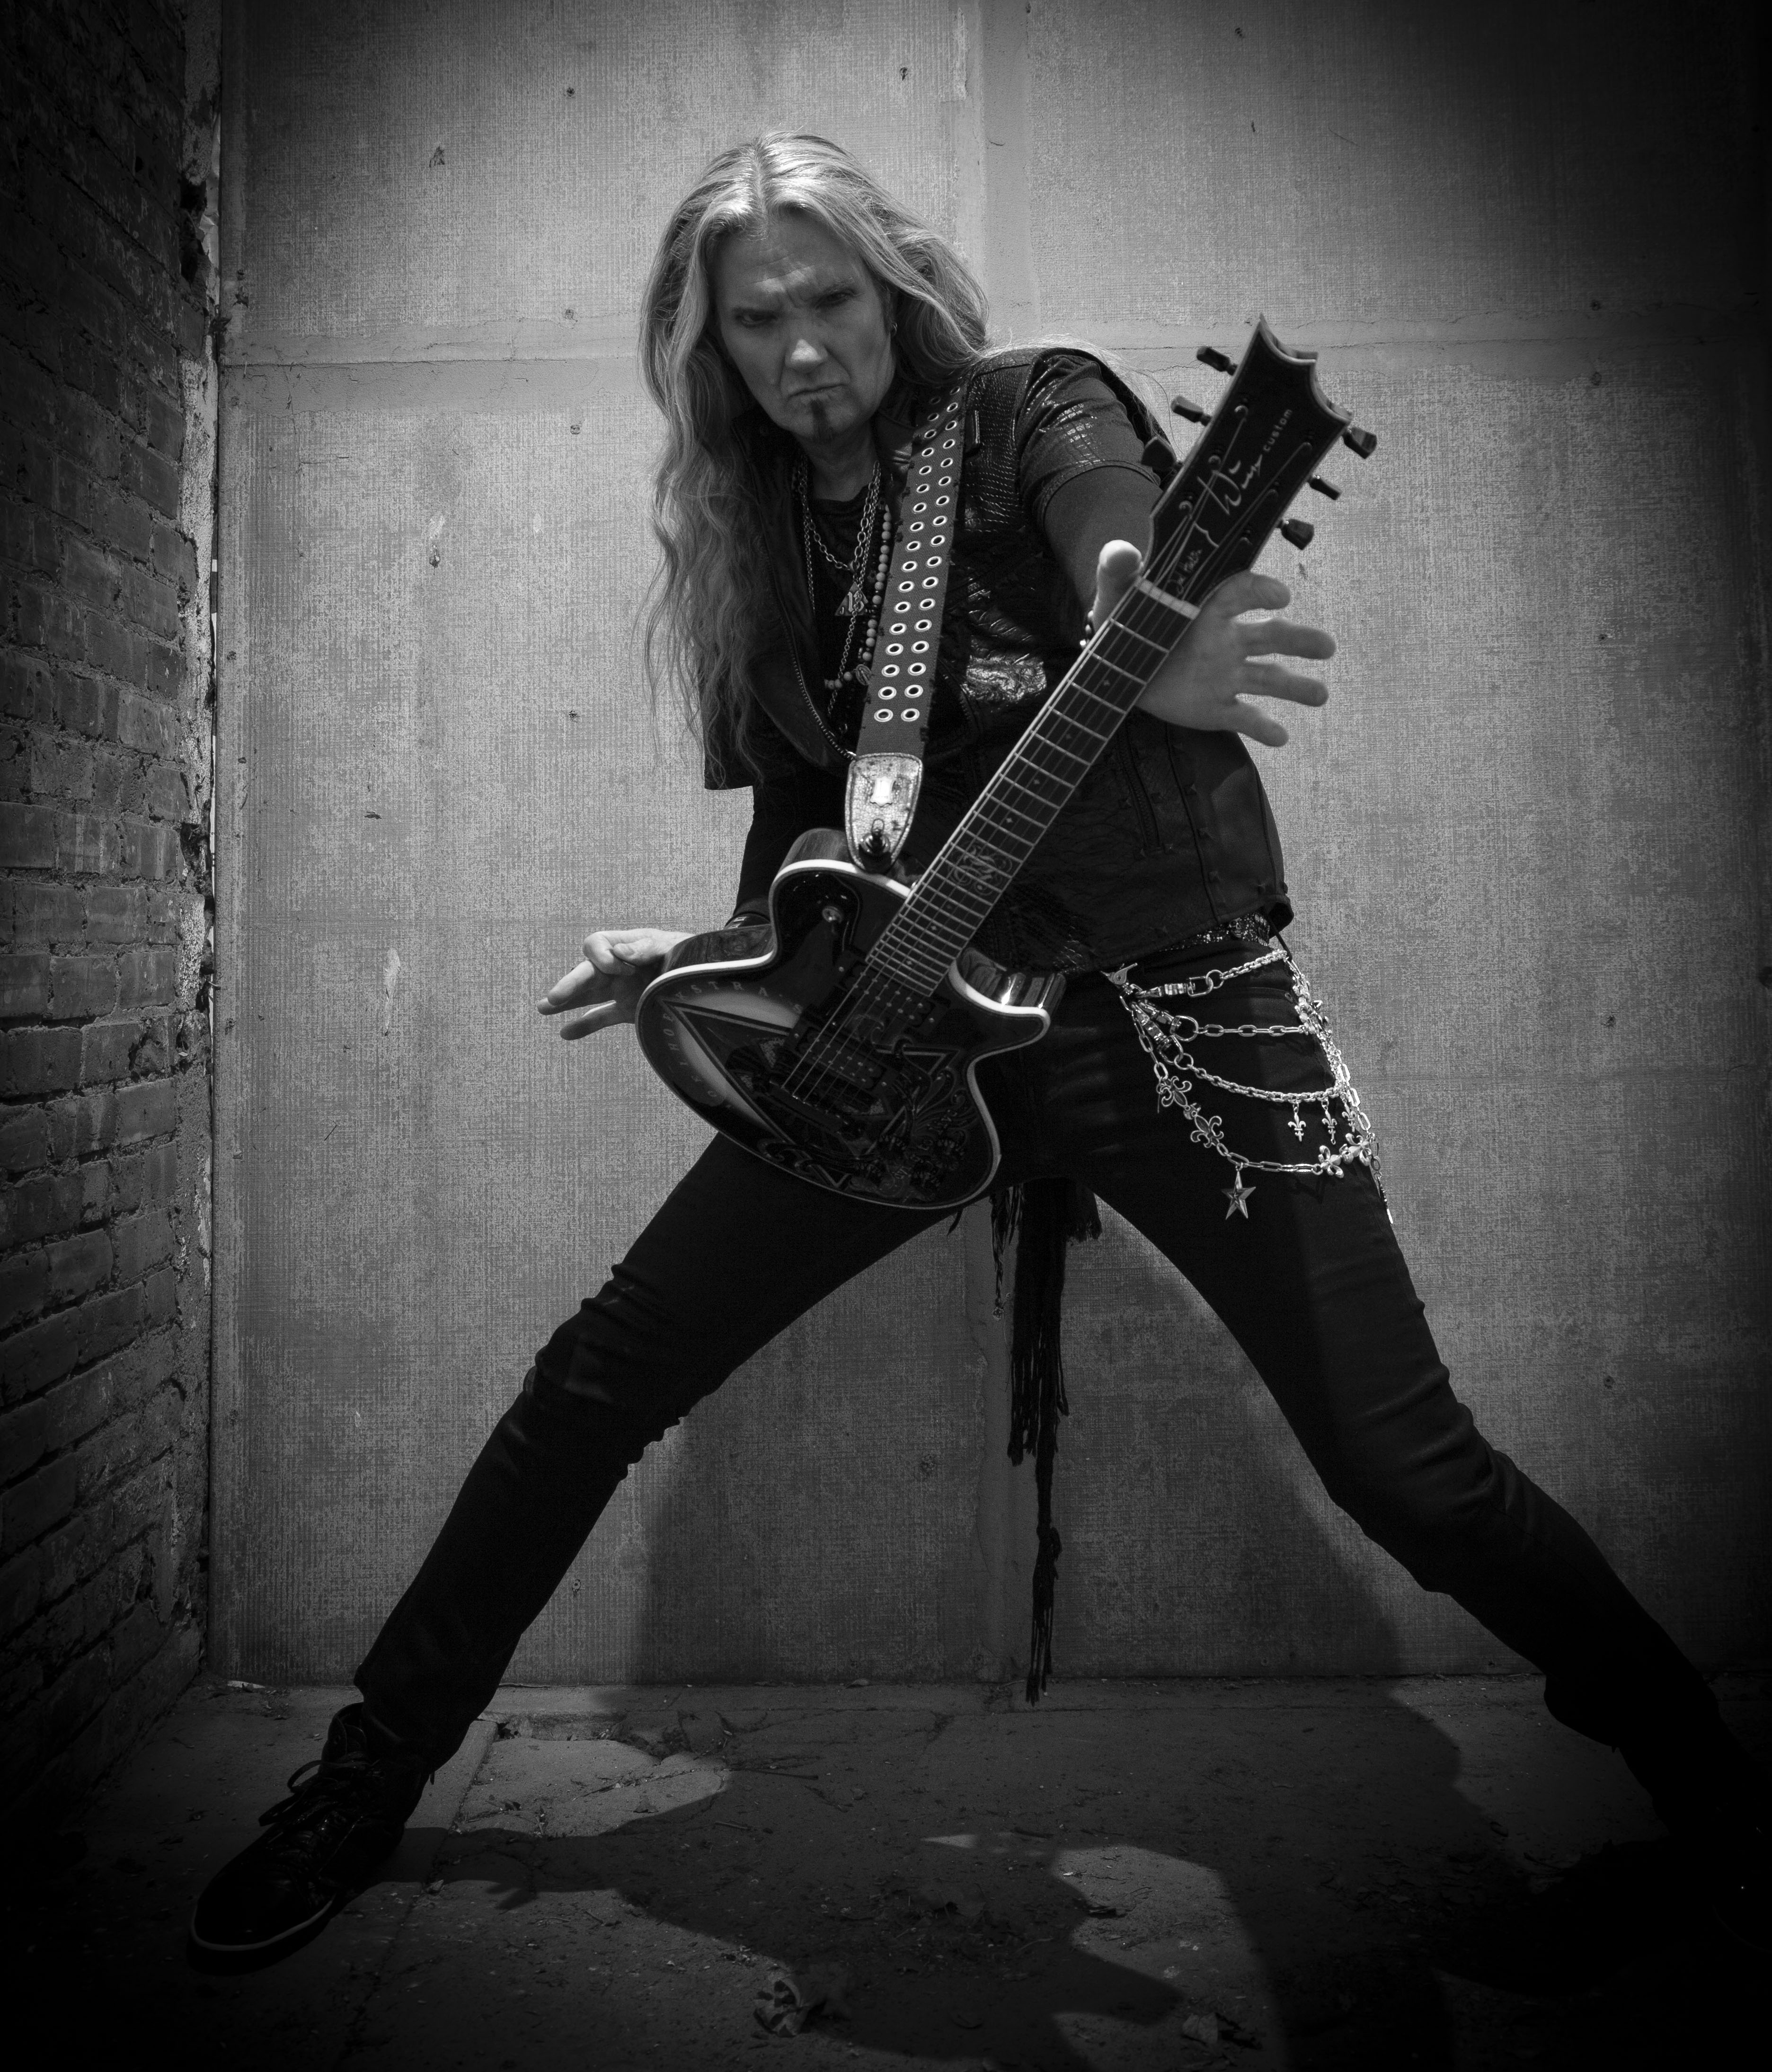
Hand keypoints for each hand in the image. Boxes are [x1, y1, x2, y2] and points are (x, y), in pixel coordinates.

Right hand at [536, 927, 689, 1039]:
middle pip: (586, 971)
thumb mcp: (673, 945)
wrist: (709, 976)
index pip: (598, 944)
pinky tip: (565, 1034)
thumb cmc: (690, 953)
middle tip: (553, 999)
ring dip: (566, 1002)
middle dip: (570, 984)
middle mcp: (618, 966)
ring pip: (587, 995)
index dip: (602, 956)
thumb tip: (620, 954)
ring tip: (542, 1008)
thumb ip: (647, 947)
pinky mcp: (627, 1009)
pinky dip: (584, 1025)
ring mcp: (620, 988)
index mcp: (626, 944)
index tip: (621, 969)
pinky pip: (601, 1017)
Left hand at [1093, 544, 1334, 747]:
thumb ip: (1117, 569)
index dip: (1261, 592)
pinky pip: (1244, 719)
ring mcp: (1224, 676)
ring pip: (1269, 680)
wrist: (1116, 665)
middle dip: (1300, 641)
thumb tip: (1122, 551)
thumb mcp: (1117, 591)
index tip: (1279, 596)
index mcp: (1208, 609)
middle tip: (1327, 646)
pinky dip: (1263, 728)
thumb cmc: (1124, 620)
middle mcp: (1226, 641)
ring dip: (1296, 687)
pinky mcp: (1214, 709)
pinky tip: (1281, 737)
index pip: (1242, 593)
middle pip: (1271, 637)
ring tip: (1321, 695)